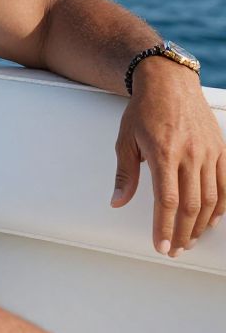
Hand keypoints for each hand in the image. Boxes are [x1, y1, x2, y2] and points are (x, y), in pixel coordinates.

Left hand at [112, 59, 225, 256]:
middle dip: (182, 233)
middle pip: (191, 205)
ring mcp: (209, 152)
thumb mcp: (125, 139)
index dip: (164, 227)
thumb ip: (124, 173)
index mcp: (163, 153)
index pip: (167, 200)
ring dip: (201, 224)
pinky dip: (221, 206)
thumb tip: (117, 201)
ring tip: (189, 239)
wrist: (169, 82)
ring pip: (211, 199)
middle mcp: (190, 154)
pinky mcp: (220, 149)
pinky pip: (225, 184)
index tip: (161, 245)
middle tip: (175, 249)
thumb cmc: (143, 110)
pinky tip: (211, 220)